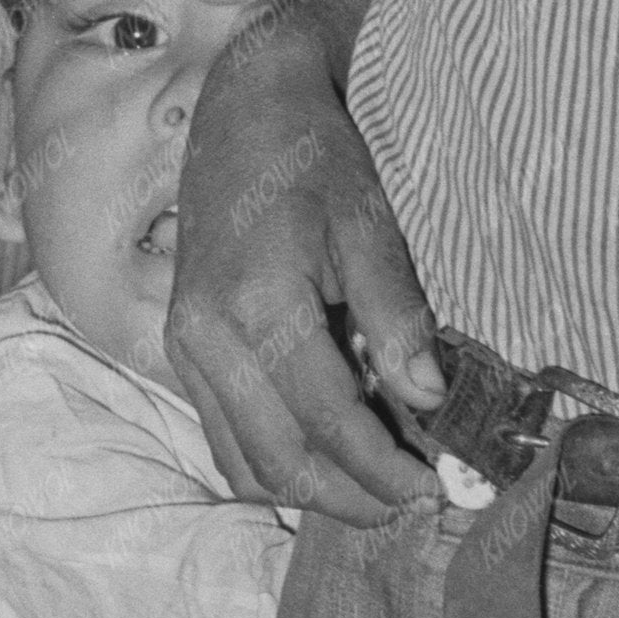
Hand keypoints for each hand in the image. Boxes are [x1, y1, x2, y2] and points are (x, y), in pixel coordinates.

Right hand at [165, 0, 444, 522]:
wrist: (240, 113)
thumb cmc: (312, 160)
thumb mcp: (369, 226)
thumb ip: (397, 316)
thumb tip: (429, 399)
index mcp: (256, 303)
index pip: (327, 421)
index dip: (386, 469)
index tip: (437, 491)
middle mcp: (206, 336)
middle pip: (278, 461)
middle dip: (351, 499)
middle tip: (412, 504)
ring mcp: (185, 346)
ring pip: (242, 463)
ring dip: (310, 491)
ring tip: (374, 487)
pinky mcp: (181, 349)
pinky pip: (223, 437)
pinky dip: (274, 463)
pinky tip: (326, 453)